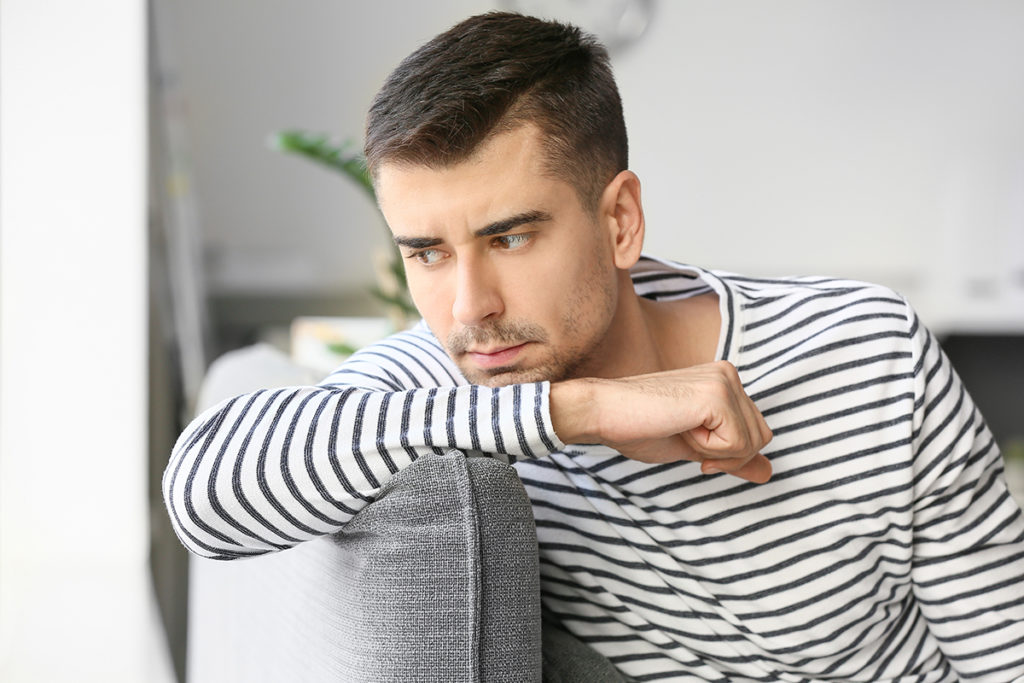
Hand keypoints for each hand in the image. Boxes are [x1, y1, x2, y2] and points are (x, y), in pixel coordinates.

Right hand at [550, 361, 772, 482]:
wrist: (604, 413)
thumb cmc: (639, 428)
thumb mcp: (696, 448)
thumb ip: (733, 457)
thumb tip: (769, 473)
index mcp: (724, 380)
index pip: (756, 432)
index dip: (727, 453)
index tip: (690, 441)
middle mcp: (729, 375)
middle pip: (761, 438)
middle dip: (726, 455)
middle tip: (685, 437)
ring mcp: (725, 381)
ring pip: (752, 443)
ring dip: (714, 451)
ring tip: (680, 428)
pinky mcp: (718, 396)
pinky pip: (737, 444)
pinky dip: (707, 449)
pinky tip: (680, 427)